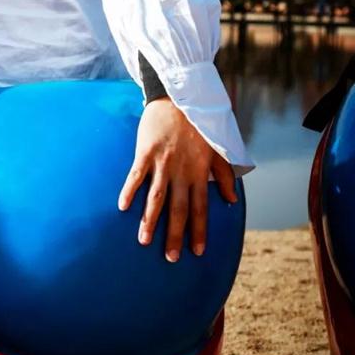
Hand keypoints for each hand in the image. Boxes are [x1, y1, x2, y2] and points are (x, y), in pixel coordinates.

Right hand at [117, 97, 236, 261]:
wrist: (180, 97)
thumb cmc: (198, 125)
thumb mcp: (218, 150)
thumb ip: (224, 176)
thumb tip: (231, 200)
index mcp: (199, 173)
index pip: (200, 209)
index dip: (199, 231)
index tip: (197, 252)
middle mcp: (182, 171)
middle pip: (178, 209)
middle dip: (174, 234)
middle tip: (170, 258)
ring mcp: (163, 162)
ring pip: (156, 197)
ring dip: (150, 220)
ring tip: (145, 241)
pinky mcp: (146, 151)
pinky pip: (136, 175)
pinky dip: (130, 191)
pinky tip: (123, 207)